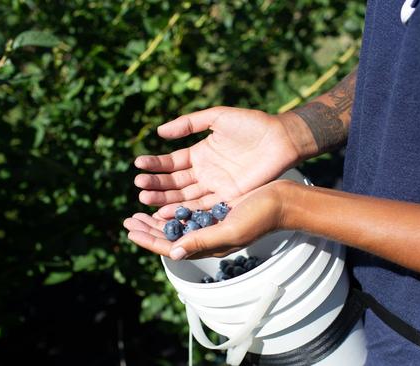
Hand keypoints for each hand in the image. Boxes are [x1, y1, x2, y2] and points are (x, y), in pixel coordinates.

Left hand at [123, 181, 288, 259]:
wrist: (282, 201)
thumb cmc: (261, 216)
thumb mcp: (230, 230)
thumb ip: (202, 241)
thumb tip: (173, 252)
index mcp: (208, 245)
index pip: (171, 247)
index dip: (149, 240)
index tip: (130, 229)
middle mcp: (207, 237)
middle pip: (170, 237)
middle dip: (148, 230)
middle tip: (128, 220)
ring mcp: (212, 224)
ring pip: (177, 225)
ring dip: (157, 219)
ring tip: (140, 212)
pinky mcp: (217, 211)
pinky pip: (189, 213)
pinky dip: (174, 208)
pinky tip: (165, 203)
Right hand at [134, 107, 302, 218]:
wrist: (281, 138)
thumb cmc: (251, 124)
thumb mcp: (217, 117)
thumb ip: (189, 124)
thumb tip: (159, 132)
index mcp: (200, 154)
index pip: (172, 163)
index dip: (155, 165)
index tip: (137, 165)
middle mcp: (205, 173)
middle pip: (174, 183)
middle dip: (156, 185)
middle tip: (138, 186)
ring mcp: (215, 187)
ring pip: (185, 197)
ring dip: (165, 199)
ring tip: (145, 199)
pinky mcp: (228, 198)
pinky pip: (203, 206)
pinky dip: (185, 210)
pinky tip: (168, 212)